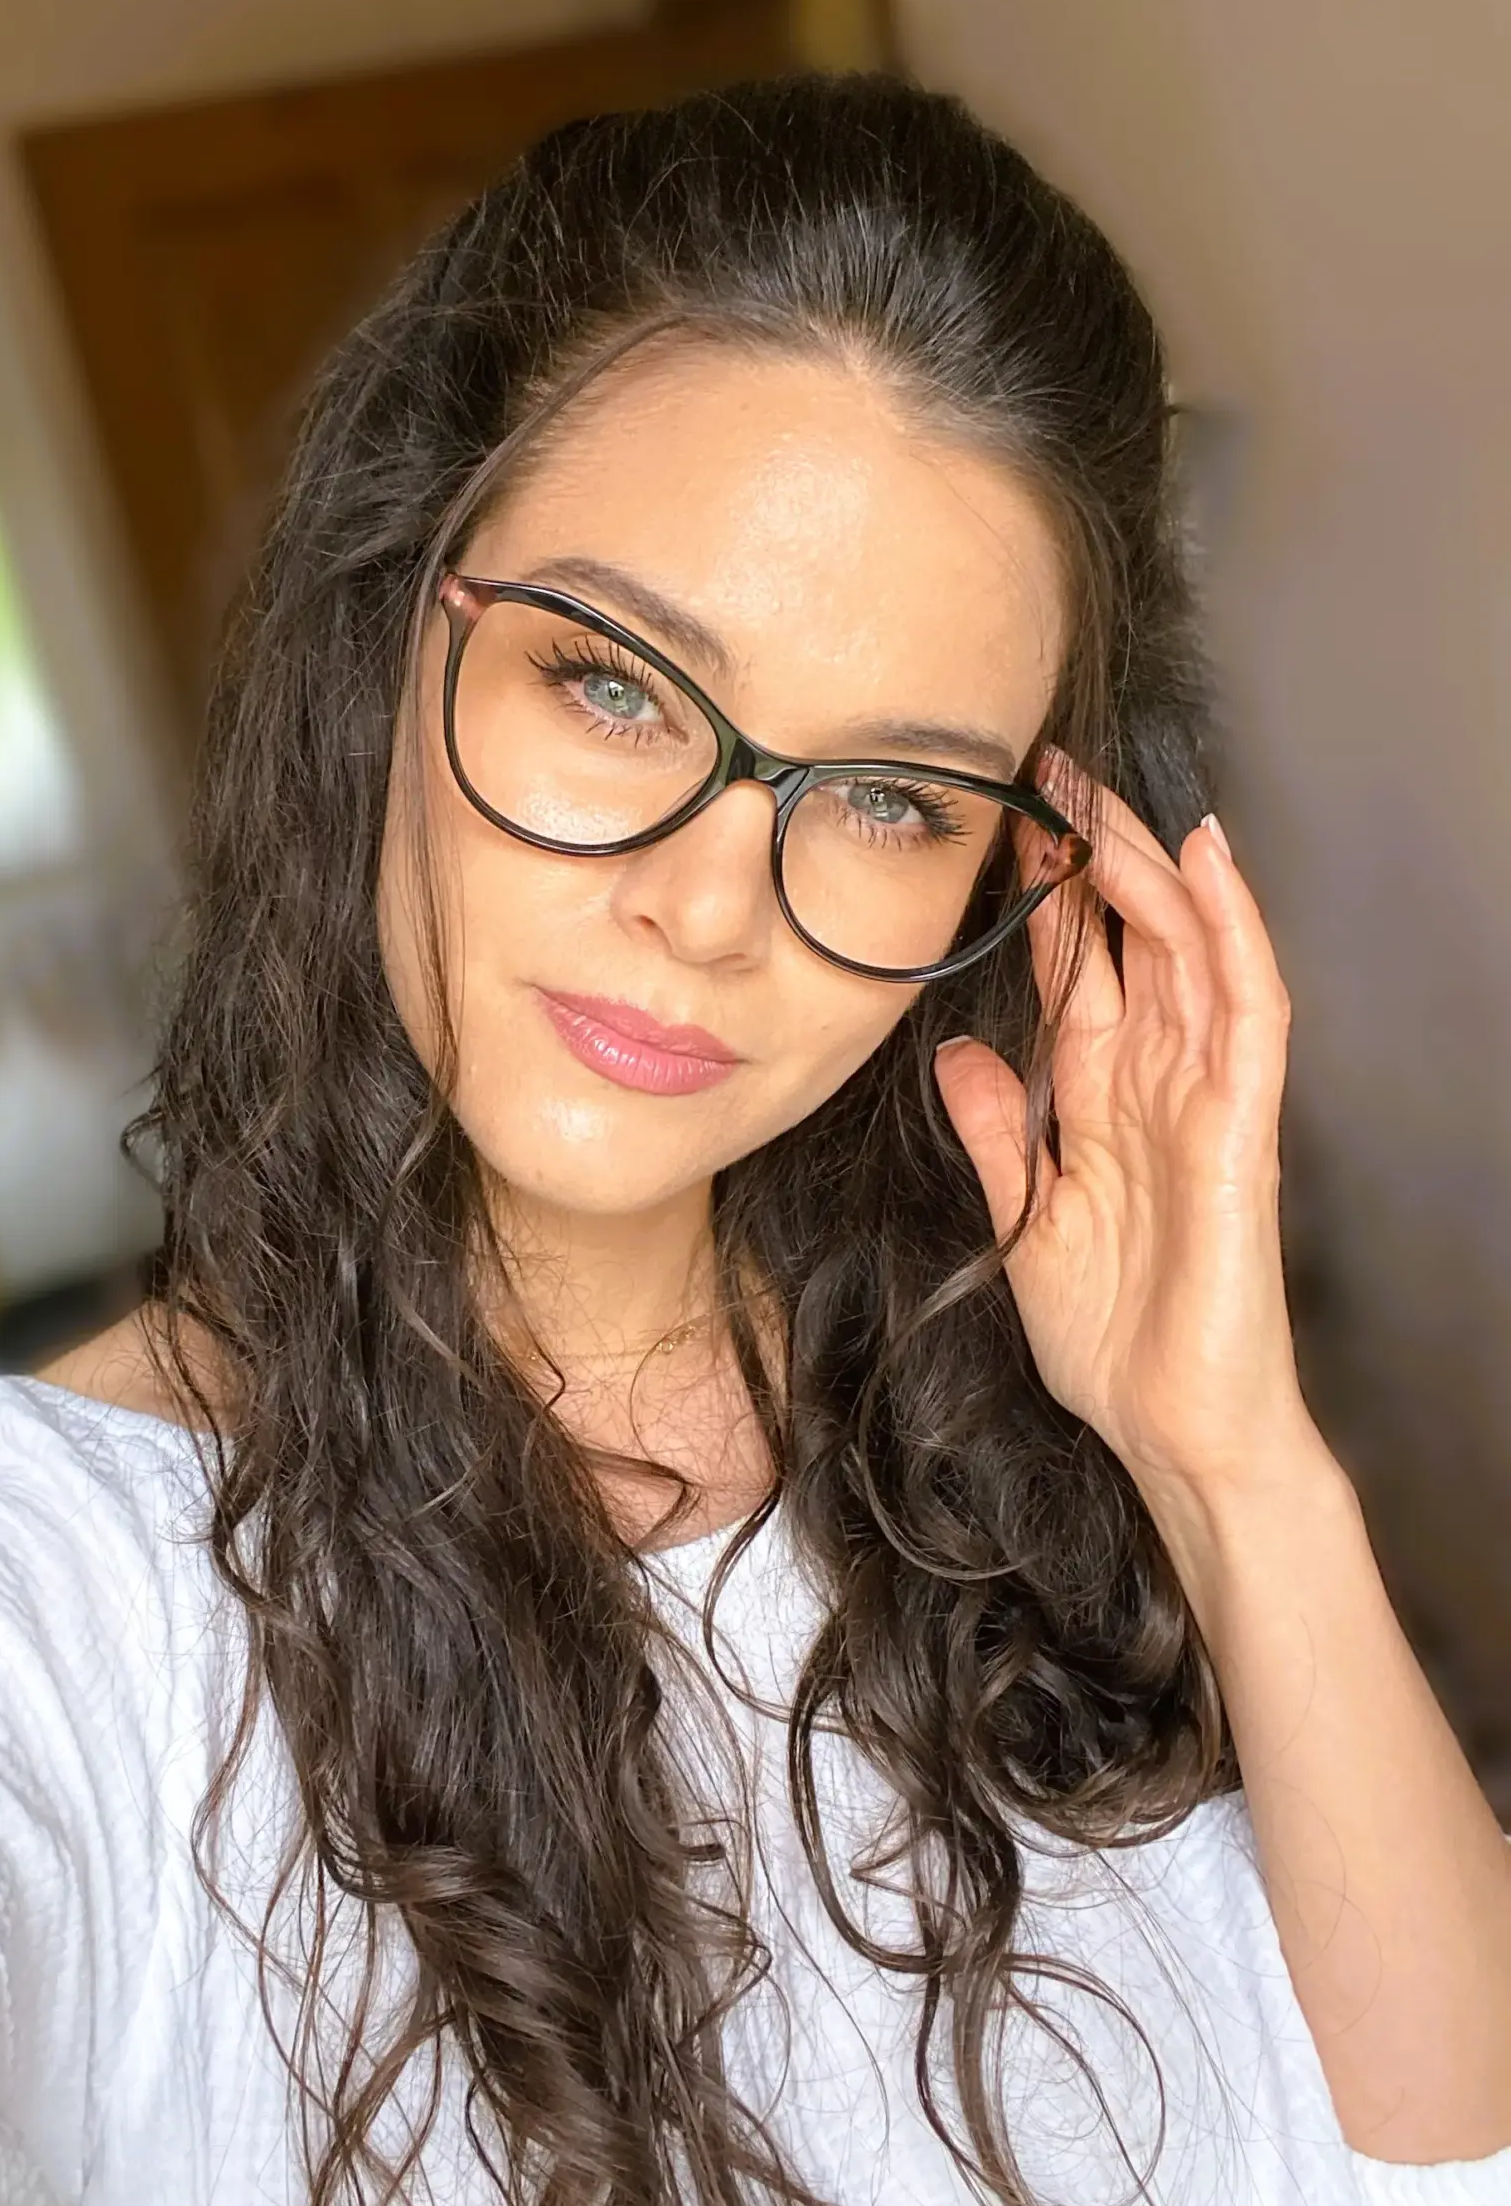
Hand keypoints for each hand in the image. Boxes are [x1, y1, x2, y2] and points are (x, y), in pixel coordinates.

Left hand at [933, 762, 1313, 1517]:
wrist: (1173, 1433)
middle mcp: (1160, 1084)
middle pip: (1135, 940)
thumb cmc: (1114, 1344)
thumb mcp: (1025, 1222)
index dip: (1048, 901)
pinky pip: (1247, 1007)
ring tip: (1106, 793)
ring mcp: (1207, 1098)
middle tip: (1048, 772)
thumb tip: (959, 1056)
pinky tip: (1204, 861)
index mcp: (1106, 1102)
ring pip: (1189, 949)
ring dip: (1149, 867)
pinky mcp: (1242, 1126)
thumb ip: (1000, 1135)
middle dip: (1096, 855)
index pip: (1081, 974)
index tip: (1003, 826)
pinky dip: (1230, 929)